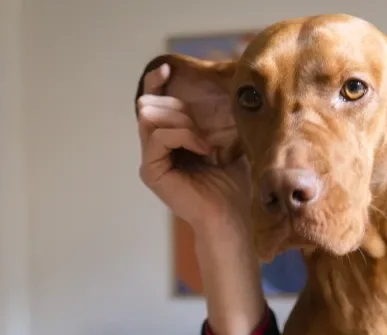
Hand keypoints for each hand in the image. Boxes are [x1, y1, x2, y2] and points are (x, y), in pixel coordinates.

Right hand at [137, 63, 250, 232]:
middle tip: (204, 131)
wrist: (236, 215)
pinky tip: (203, 149)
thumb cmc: (237, 181)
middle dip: (179, 108)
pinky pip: (158, 136)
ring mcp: (151, 159)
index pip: (153, 101)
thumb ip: (214, 115)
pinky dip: (183, 136)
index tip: (169, 68)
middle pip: (149, 104)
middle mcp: (156, 148)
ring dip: (181, 121)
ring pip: (149, 116)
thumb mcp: (228, 139)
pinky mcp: (151, 170)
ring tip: (204, 141)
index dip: (156, 82)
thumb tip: (218, 80)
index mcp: (170, 138)